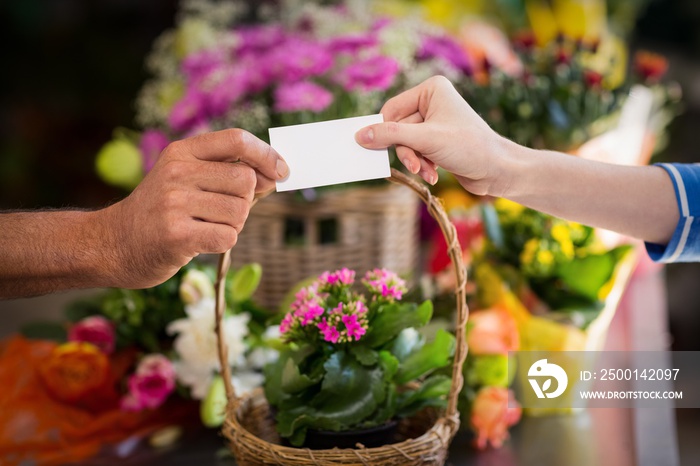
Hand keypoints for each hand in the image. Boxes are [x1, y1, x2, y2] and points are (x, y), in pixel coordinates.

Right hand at [100, 129, 288, 288]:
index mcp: (181, 152)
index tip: (282, 171)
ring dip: (233, 225)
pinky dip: (223, 242)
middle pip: (246, 180)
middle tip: (221, 212)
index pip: (236, 139)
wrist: (111, 244)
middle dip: (245, 201)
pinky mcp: (176, 234)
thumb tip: (276, 173)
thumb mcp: (185, 180)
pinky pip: (228, 236)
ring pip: (240, 212)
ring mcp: (174, 203)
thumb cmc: (160, 213)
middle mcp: (177, 172)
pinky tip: (199, 241)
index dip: (266, 154)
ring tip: (204, 226)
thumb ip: (226, 174)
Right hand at [355, 76, 514, 195]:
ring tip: (427, 172)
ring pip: (405, 143)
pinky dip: (422, 164)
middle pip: (398, 128)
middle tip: (415, 165)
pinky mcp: (437, 140)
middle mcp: (432, 102)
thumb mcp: (425, 140)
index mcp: (431, 89)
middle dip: (407, 151)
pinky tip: (433, 173)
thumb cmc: (468, 147)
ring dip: (414, 160)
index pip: (392, 109)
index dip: (386, 131)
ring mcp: (435, 122)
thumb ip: (390, 136)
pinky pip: (416, 151)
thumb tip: (360, 136)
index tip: (375, 149)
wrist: (498, 170)